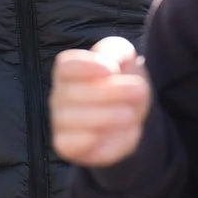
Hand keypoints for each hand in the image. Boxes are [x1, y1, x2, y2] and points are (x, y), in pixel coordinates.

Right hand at [50, 37, 150, 166]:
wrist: (131, 117)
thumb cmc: (123, 82)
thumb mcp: (125, 58)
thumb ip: (116, 51)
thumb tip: (108, 66)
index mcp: (69, 71)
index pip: (65, 66)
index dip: (86, 66)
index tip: (111, 70)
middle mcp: (59, 95)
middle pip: (71, 92)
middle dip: (109, 92)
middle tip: (139, 91)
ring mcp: (59, 121)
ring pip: (72, 119)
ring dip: (107, 116)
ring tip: (130, 114)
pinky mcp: (66, 146)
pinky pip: (70, 143)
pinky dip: (94, 138)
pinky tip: (113, 132)